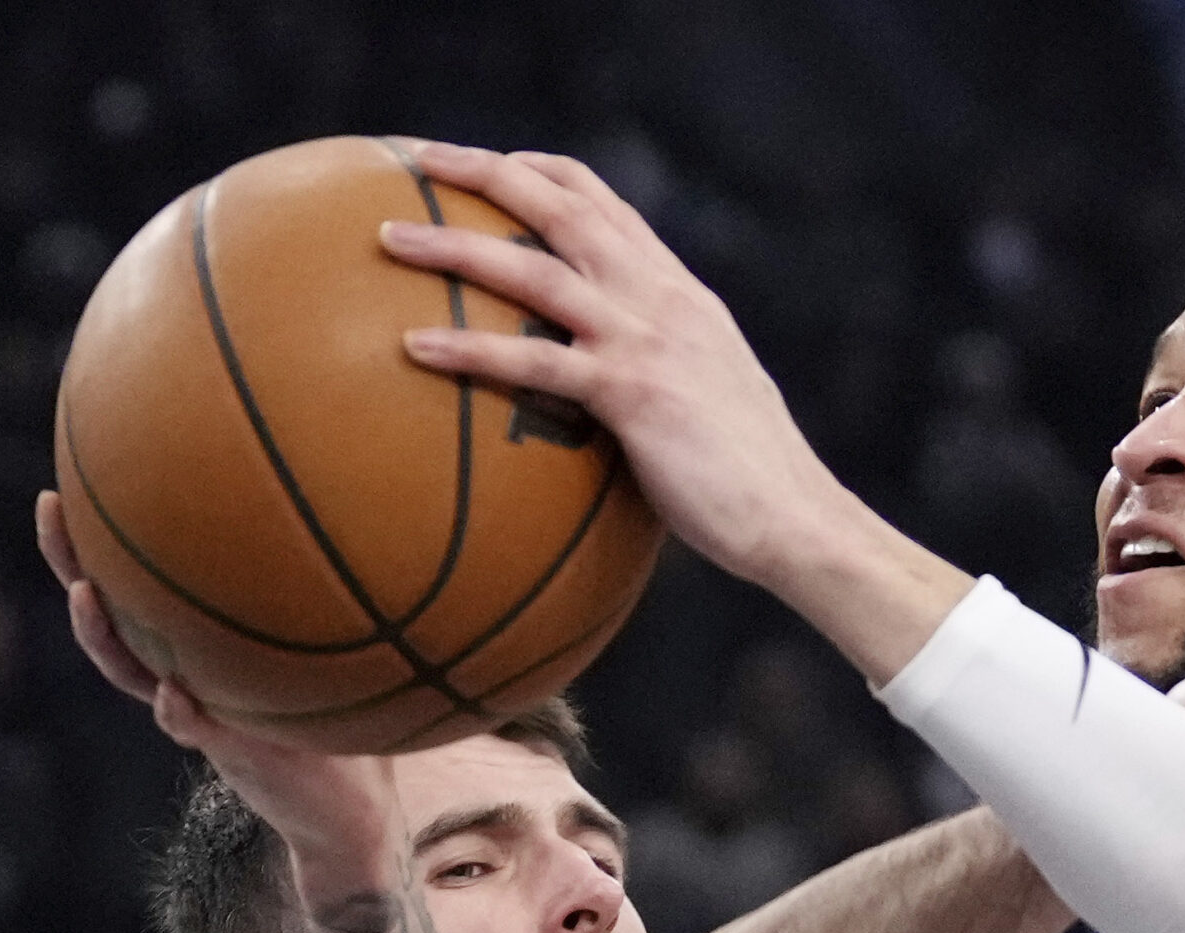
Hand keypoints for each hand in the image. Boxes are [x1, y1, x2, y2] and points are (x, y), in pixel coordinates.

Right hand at [34, 491, 399, 868]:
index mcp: (200, 648)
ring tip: (85, 594)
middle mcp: (184, 674)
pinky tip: (175, 693)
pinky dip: (181, 712)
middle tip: (49, 506)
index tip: (81, 475)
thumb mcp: (339, 651)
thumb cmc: (343, 727)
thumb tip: (371, 518)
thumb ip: (335, 600)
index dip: (106, 536)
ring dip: (101, 635)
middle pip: (108, 614)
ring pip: (130, 671)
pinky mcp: (229, 752)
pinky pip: (192, 728)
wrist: (347, 812)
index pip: (140, 583)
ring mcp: (199, 713)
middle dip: (71, 561)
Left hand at [380, 143, 849, 585]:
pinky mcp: (632, 393)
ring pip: (533, 269)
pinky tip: (412, 349)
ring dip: (454, 247)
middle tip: (415, 162)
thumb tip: (605, 399)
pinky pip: (533, 361)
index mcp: (680, 294)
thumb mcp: (707, 401)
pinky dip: (469, 350)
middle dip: (484, 172)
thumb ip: (660, 375)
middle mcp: (662, 298)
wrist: (795, 517)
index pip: (605, 205)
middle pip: (562, 206)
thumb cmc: (750, 483)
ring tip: (388, 240)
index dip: (542, 173)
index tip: (489, 166)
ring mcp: (647, 340)